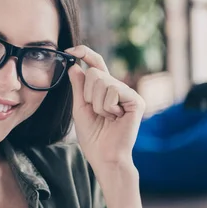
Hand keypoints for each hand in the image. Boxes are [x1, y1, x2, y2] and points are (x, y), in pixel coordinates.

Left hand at [65, 45, 144, 170]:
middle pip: (94, 73)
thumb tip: (75, 66)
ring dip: (97, 104)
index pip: (96, 64)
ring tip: (107, 117)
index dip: (85, 53)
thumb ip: (78, 87)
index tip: (70, 51)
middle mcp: (119, 88)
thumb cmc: (93, 137)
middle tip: (97, 112)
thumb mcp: (80, 108)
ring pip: (102, 81)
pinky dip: (107, 107)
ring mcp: (129, 94)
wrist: (104, 157)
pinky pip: (113, 91)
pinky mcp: (136, 101)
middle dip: (87, 94)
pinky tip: (115, 118)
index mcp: (106, 89)